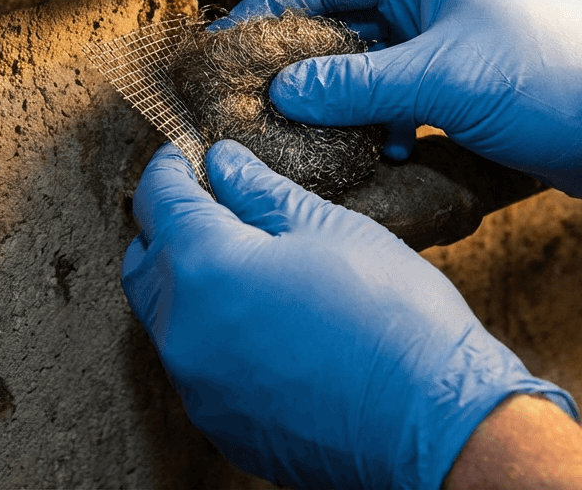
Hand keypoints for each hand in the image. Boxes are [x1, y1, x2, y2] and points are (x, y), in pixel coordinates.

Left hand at [122, 140, 576, 489]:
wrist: (435, 424)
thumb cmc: (395, 318)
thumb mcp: (332, 230)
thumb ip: (263, 194)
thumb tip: (225, 165)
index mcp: (207, 269)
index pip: (157, 202)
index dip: (171, 169)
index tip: (188, 156)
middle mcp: (185, 333)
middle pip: (146, 265)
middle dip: (169, 228)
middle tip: (215, 206)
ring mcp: (199, 387)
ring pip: (168, 320)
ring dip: (190, 286)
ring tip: (248, 266)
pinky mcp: (221, 425)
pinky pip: (198, 368)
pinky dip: (214, 337)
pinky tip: (266, 325)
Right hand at [221, 0, 581, 223]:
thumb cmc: (553, 79)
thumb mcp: (442, 79)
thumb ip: (357, 85)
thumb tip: (284, 90)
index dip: (274, 12)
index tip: (227, 50)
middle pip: (345, 24)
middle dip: (304, 66)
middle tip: (255, 104)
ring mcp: (452, 39)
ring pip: (371, 67)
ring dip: (345, 102)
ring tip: (311, 138)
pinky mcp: (467, 83)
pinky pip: (402, 97)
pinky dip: (383, 122)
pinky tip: (377, 153)